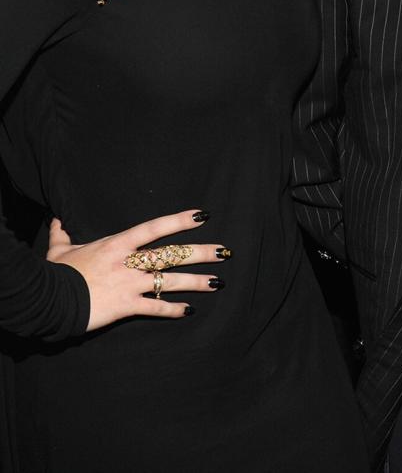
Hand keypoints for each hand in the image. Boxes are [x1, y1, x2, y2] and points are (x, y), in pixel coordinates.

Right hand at [46, 209, 224, 330]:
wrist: (49, 300)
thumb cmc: (56, 274)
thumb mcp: (60, 251)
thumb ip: (63, 235)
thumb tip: (57, 221)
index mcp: (117, 244)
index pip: (155, 227)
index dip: (180, 220)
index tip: (203, 216)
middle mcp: (130, 262)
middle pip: (172, 254)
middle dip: (201, 252)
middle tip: (225, 251)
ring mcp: (131, 284)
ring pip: (171, 280)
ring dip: (197, 282)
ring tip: (219, 282)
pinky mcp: (127, 306)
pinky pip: (155, 307)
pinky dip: (173, 310)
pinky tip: (189, 311)